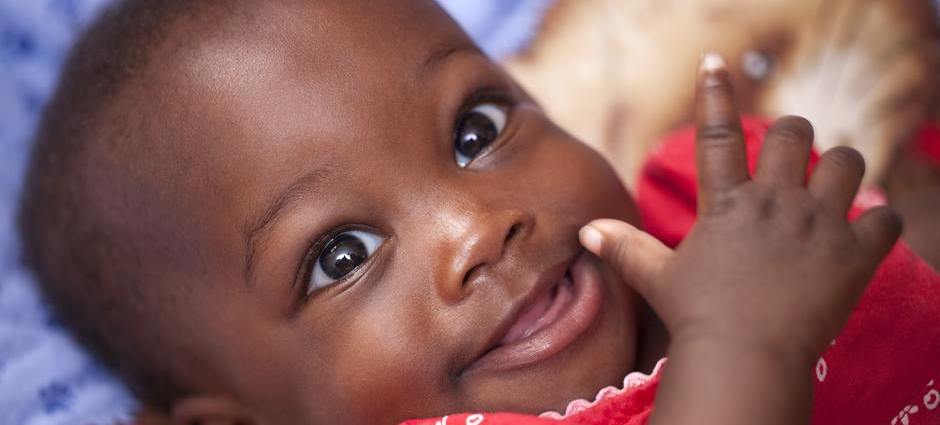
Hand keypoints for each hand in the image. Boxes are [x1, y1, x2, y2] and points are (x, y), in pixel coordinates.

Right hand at [579, 53, 901, 423]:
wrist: (745, 358)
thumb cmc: (697, 317)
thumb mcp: (657, 278)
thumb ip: (625, 247)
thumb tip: (587, 231)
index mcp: (727, 204)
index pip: (717, 134)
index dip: (714, 93)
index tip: (713, 62)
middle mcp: (774, 203)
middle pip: (795, 133)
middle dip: (793, 137)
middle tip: (789, 160)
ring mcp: (817, 225)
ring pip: (847, 163)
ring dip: (841, 170)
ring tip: (831, 189)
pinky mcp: (853, 254)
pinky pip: (887, 218)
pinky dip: (882, 221)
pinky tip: (867, 230)